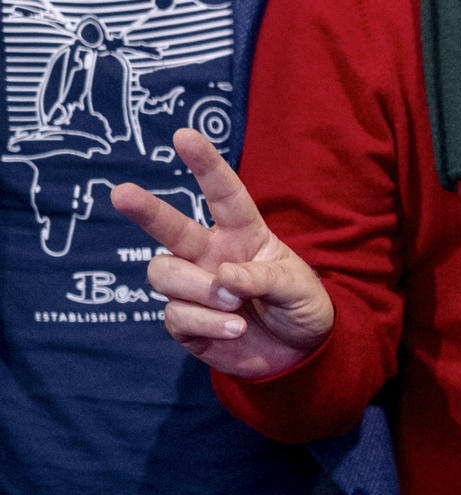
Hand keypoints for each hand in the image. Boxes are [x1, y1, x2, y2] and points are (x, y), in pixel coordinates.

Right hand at [108, 129, 333, 378]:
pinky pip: (177, 316)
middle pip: (169, 227)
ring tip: (235, 305)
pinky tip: (235, 331)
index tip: (185, 136)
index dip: (205, 165)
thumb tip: (223, 277)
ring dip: (199, 289)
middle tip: (122, 193)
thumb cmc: (302, 308)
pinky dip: (207, 323)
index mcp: (242, 235)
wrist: (302, 355)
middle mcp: (210, 255)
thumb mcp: (298, 288)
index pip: (224, 195)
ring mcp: (194, 288)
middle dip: (145, 210)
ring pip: (165, 273)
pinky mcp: (187, 323)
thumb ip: (263, 278)